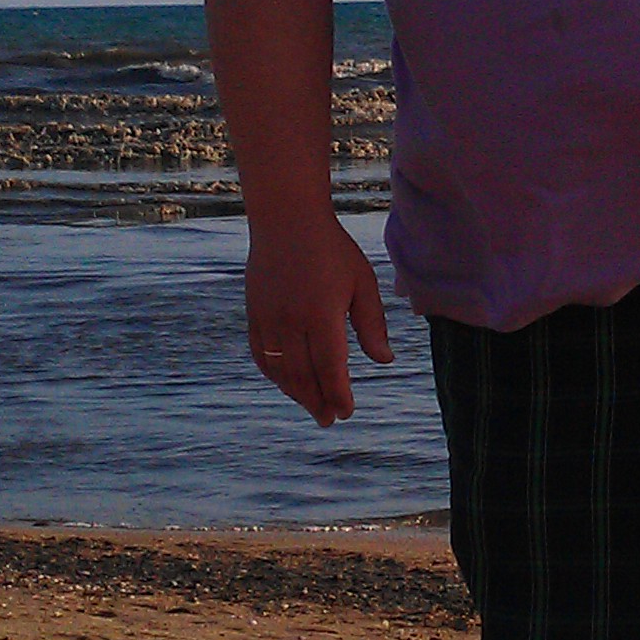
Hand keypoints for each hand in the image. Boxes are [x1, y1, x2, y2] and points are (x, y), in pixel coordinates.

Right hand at [244, 213, 393, 427]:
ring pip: (279, 369)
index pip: (330, 367)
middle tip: (329, 420)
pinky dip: (273, 374)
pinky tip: (287, 383)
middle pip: (303, 375)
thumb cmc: (332, 250)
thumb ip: (372, 324)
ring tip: (312, 406)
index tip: (346, 412)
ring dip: (295, 393)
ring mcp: (268, 318)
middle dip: (317, 401)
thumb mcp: (362, 282)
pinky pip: (261, 354)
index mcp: (322, 314)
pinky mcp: (254, 313)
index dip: (338, 394)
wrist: (287, 219)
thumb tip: (384, 361)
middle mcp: (291, 321)